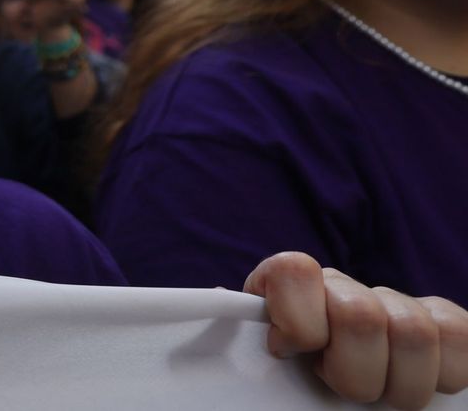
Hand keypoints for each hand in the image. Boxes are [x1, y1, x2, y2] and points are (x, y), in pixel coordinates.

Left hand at [246, 252, 467, 408]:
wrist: (333, 382)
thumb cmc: (289, 381)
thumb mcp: (256, 361)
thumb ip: (240, 338)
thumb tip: (220, 308)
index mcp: (291, 286)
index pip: (293, 271)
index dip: (296, 321)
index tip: (287, 351)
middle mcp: (346, 288)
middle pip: (362, 316)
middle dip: (351, 372)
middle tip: (338, 385)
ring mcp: (398, 304)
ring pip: (416, 333)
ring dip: (397, 384)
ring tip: (378, 392)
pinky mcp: (446, 327)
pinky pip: (460, 338)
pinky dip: (445, 373)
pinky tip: (416, 381)